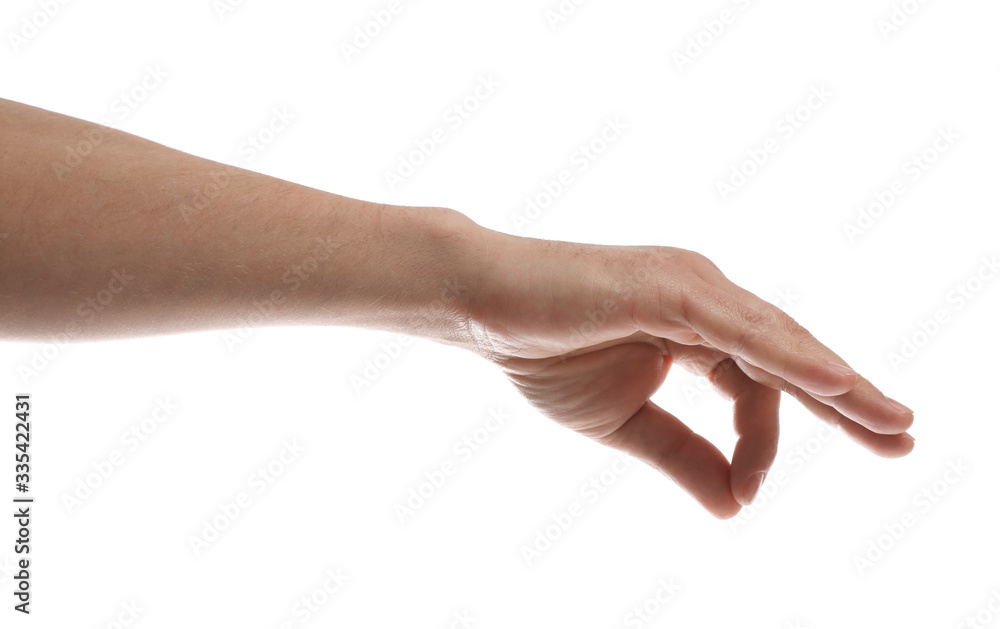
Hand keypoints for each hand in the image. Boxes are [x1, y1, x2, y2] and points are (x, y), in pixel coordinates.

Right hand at [461, 230, 914, 518]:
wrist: (482, 309)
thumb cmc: (543, 353)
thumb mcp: (625, 422)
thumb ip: (683, 455)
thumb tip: (734, 506)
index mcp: (694, 326)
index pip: (755, 385)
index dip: (763, 443)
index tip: (745, 496)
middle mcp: (705, 297)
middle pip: (791, 355)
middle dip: (848, 399)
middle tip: (903, 437)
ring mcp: (690, 286)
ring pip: (778, 341)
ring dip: (838, 383)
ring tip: (891, 423)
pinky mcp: (669, 289)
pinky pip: (742, 330)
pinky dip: (791, 358)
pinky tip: (840, 385)